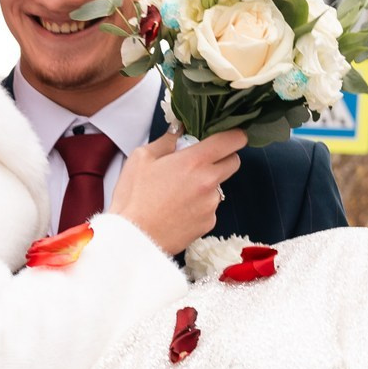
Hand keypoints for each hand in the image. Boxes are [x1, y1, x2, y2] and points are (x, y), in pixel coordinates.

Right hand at [109, 129, 245, 256]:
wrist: (134, 238)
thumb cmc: (134, 198)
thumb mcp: (142, 158)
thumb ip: (166, 141)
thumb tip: (178, 130)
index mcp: (194, 161)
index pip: (232, 140)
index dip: (234, 135)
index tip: (229, 136)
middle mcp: (208, 182)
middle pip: (234, 162)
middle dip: (222, 158)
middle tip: (200, 162)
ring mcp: (211, 204)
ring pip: (220, 187)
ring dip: (207, 185)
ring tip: (179, 192)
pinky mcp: (208, 223)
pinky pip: (210, 208)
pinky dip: (200, 206)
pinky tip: (178, 209)